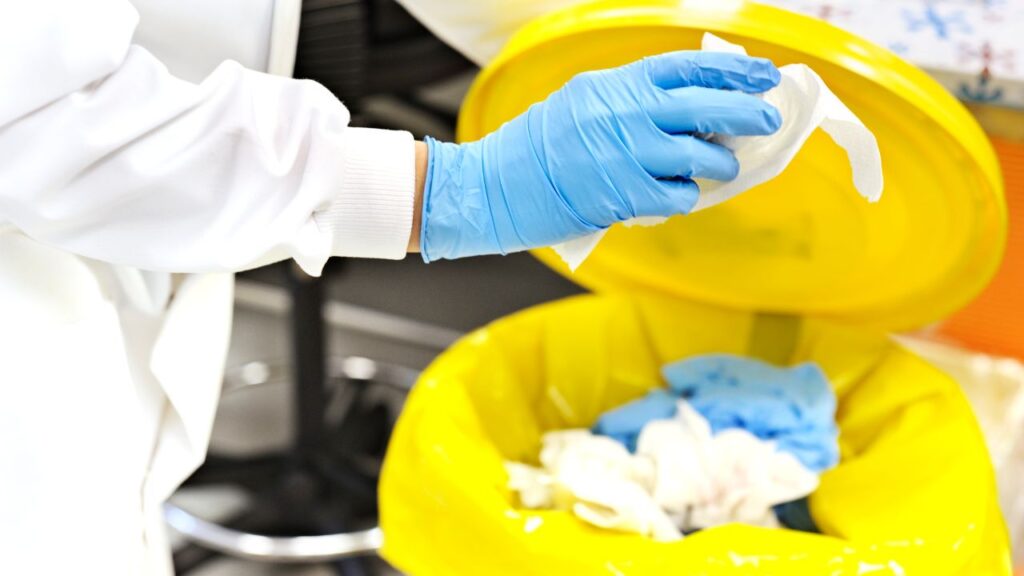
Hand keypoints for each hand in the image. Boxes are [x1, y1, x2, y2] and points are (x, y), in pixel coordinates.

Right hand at [419, 51, 781, 261]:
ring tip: (719, 166)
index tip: (762, 74)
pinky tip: (677, 193)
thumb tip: (688, 103)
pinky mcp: (626, 195)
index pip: (690, 67)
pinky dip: (686, 196)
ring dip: (720, 163)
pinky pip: (680, 195)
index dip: (733, 69)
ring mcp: (629, 155)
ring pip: (703, 156)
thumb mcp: (584, 99)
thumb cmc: (539, 145)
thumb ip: (632, 98)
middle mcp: (628, 113)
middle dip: (748, 112)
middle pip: (708, 105)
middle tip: (768, 119)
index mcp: (618, 84)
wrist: (497, 185)